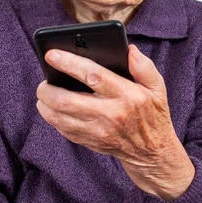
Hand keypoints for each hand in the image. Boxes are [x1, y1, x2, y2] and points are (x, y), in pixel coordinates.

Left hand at [36, 44, 194, 199]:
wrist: (152, 152)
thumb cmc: (152, 114)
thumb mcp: (157, 88)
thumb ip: (144, 67)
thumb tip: (130, 50)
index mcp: (127, 95)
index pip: (93, 75)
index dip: (69, 63)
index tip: (52, 54)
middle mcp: (110, 114)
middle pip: (67, 100)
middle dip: (48, 88)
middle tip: (44, 80)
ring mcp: (98, 131)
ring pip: (59, 117)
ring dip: (45, 104)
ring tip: (45, 92)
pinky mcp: (90, 142)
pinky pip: (62, 129)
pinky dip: (52, 117)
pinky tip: (52, 107)